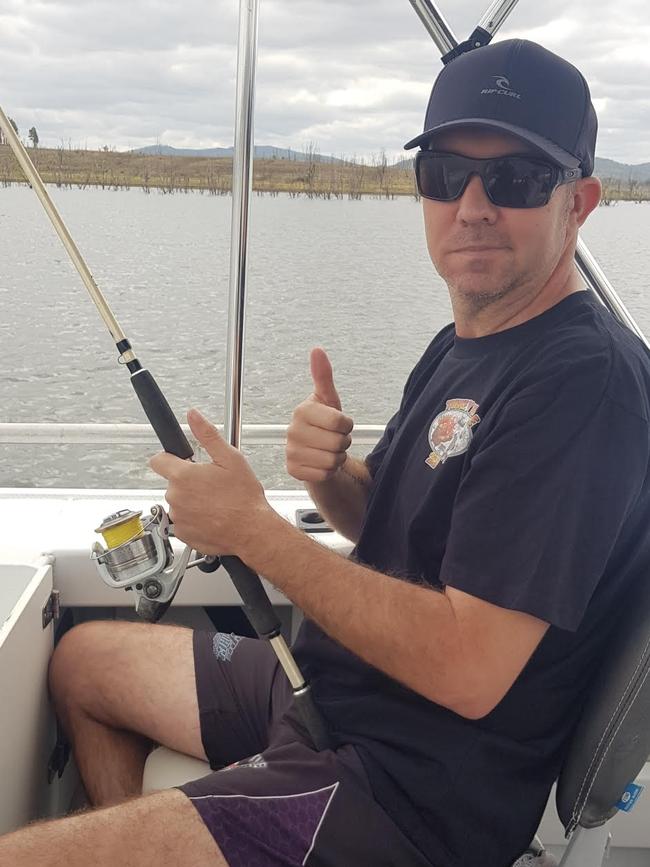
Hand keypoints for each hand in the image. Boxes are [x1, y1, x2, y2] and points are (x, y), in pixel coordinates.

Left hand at [148, 409, 273, 555]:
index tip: (181, 461)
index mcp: (183, 476)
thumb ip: (207, 435)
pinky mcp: (182, 534)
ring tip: (214, 502)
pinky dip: (193, 518)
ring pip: (178, 502)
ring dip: (190, 500)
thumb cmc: (244, 499)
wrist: (252, 531)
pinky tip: (211, 516)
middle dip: (187, 481)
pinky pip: (182, 521)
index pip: (158, 460)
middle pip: (172, 482)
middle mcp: (175, 497)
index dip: (169, 458)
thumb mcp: (230, 459)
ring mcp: (177, 517)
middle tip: (211, 484)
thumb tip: (193, 416)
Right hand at [286, 347, 353, 482]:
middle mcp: (292, 431)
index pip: (340, 422)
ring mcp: (290, 452)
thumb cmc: (325, 424)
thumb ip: (324, 376)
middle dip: (343, 443)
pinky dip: (329, 471)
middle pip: (338, 442)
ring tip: (329, 451)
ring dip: (337, 458)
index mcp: (302, 411)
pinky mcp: (293, 470)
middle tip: (334, 439)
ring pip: (332, 460)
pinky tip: (322, 463)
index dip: (347, 425)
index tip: (340, 424)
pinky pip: (324, 474)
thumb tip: (317, 350)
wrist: (317, 451)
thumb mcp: (329, 400)